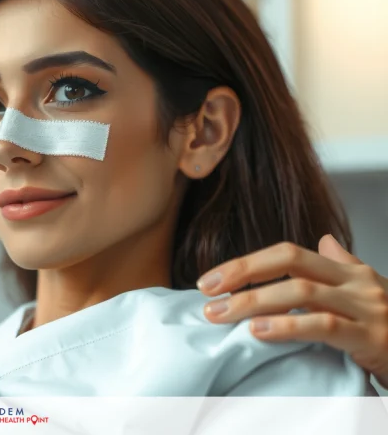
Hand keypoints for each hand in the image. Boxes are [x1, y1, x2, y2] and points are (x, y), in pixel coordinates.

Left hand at [197, 236, 387, 387]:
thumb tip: (324, 240)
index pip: (287, 253)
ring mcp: (366, 308)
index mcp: (346, 270)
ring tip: (222, 314)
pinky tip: (260, 332)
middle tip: (206, 293)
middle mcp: (355, 282)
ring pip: (301, 292)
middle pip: (290, 262)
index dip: (246, 263)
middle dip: (243, 273)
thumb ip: (343, 266)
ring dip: (255, 302)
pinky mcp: (372, 337)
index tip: (211, 279)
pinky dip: (288, 326)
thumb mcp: (367, 292)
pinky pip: (324, 326)